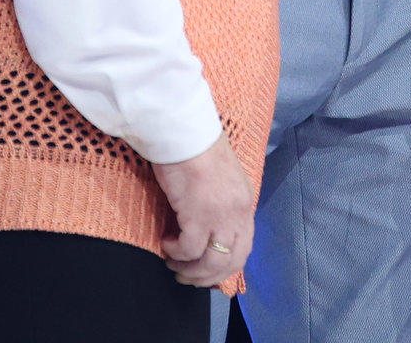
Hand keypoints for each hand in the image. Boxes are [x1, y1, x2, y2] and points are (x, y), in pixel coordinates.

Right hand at [151, 135, 254, 287]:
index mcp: (245, 203)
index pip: (244, 248)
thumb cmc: (197, 149)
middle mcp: (238, 213)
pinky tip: (165, 243)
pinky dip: (176, 253)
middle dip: (207, 277)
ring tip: (173, 264)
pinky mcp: (198, 216)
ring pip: (211, 262)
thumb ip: (222, 203)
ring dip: (190, 270)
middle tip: (186, 277)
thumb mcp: (221, 179)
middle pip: (231, 262)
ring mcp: (220, 216)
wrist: (185, 132)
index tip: (207, 273)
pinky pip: (189, 249)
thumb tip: (208, 226)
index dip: (226, 266)